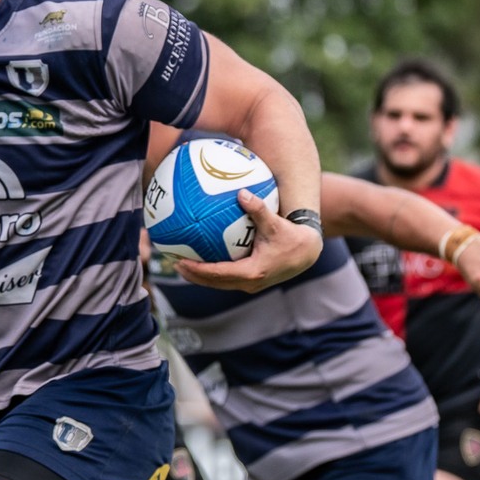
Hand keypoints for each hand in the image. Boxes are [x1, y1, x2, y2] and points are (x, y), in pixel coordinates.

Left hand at [173, 190, 320, 292]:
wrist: (307, 253)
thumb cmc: (291, 237)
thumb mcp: (274, 223)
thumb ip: (258, 209)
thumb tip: (241, 193)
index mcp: (252, 272)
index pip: (218, 274)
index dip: (197, 270)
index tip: (180, 262)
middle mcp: (249, 283)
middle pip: (214, 283)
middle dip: (193, 274)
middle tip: (173, 262)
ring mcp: (250, 285)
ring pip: (219, 283)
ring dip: (200, 276)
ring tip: (181, 264)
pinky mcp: (252, 282)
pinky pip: (227, 278)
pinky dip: (212, 272)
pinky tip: (201, 259)